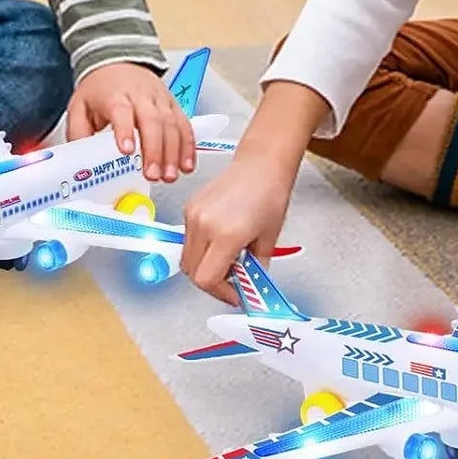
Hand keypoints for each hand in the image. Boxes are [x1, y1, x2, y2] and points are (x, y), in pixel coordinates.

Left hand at [67, 61, 193, 180]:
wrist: (117, 62)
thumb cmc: (99, 89)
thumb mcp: (78, 107)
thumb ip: (78, 133)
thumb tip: (80, 160)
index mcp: (115, 96)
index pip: (121, 112)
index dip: (125, 131)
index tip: (126, 151)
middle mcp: (140, 96)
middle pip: (152, 121)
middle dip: (154, 150)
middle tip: (152, 175)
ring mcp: (160, 99)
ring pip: (171, 124)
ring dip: (173, 152)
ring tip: (169, 176)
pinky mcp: (173, 105)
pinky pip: (184, 125)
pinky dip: (188, 146)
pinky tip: (187, 165)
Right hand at [182, 145, 298, 303]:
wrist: (261, 164)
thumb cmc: (270, 194)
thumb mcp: (269, 238)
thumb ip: (256, 267)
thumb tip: (250, 285)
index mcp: (226, 234)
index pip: (207, 279)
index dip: (220, 293)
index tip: (235, 294)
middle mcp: (204, 224)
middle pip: (192, 272)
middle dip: (211, 282)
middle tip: (232, 280)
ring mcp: (193, 215)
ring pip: (187, 257)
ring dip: (204, 265)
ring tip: (228, 258)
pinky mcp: (189, 207)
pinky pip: (188, 239)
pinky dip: (201, 248)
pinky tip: (221, 242)